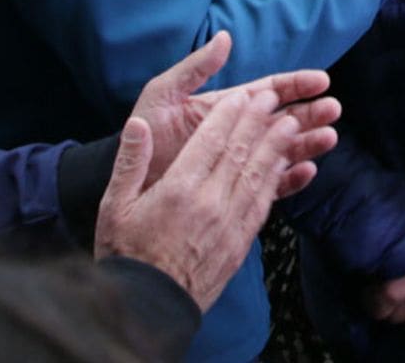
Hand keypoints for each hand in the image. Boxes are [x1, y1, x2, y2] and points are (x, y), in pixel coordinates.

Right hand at [95, 85, 337, 312]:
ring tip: (292, 122)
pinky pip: (264, 202)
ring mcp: (229, 222)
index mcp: (178, 189)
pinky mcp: (241, 241)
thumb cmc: (125, 255)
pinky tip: (286, 163)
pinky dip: (278, 178)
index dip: (230, 114)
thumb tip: (138, 124)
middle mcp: (209, 202)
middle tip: (273, 97)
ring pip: (260, 173)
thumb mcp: (113, 206)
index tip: (243, 95)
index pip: (211, 141)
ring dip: (277, 144)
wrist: (146, 309)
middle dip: (259, 120)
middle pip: (241, 151)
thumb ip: (129, 162)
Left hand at [130, 30, 339, 194]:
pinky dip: (290, 179)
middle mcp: (241, 132)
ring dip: (308, 142)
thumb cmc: (144, 135)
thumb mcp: (164, 94)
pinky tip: (307, 172)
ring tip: (328, 138)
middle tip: (333, 110)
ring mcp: (241, 161)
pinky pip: (270, 185)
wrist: (129, 182)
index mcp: (230, 106)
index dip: (297, 84)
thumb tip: (226, 38)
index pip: (271, 91)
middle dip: (311, 113)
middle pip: (285, 119)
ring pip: (284, 149)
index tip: (322, 81)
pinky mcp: (236, 190)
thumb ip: (195, 67)